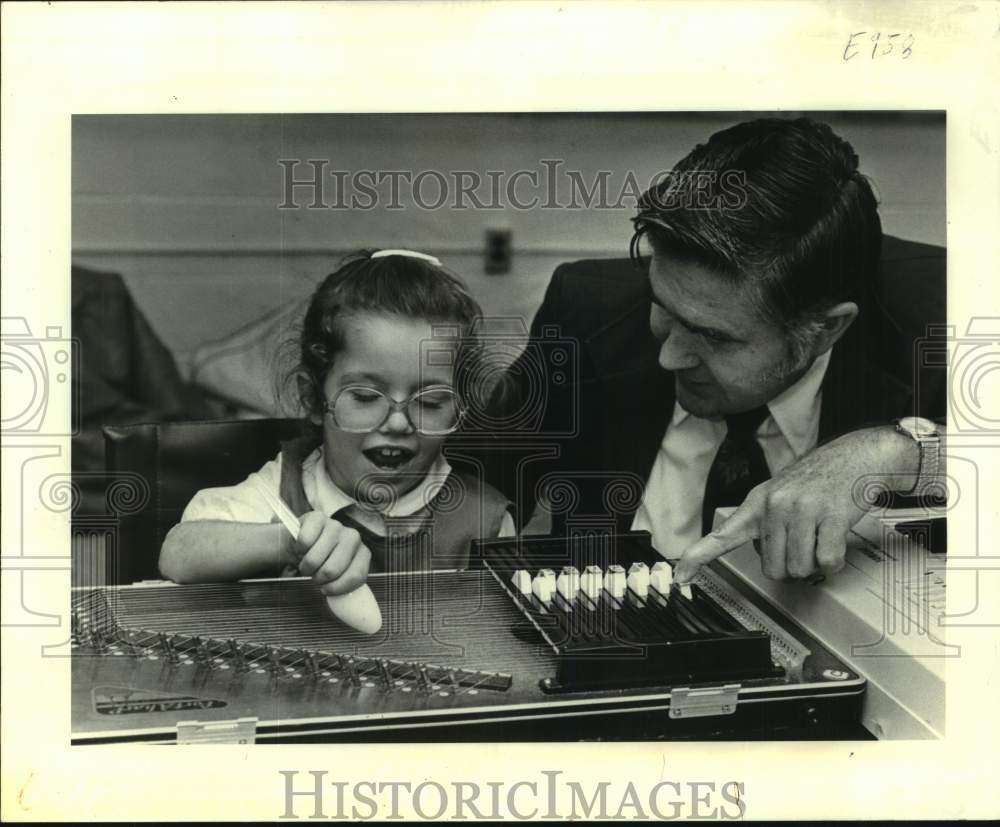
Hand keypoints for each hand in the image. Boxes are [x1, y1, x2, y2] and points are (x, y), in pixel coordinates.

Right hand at [288, 511, 371, 595]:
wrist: (301, 546)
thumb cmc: (321, 564)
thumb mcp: (336, 578)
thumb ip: (345, 587)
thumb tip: (353, 610)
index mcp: (362, 553)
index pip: (357, 576)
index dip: (338, 588)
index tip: (326, 590)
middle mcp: (353, 537)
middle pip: (333, 569)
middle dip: (319, 578)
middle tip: (314, 576)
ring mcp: (336, 525)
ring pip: (316, 557)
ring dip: (306, 566)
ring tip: (307, 564)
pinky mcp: (317, 517)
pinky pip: (304, 541)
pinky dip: (298, 549)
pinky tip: (301, 548)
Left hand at [673, 426, 917, 583]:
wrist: (856, 455)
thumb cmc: (818, 480)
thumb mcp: (780, 494)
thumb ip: (765, 524)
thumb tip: (765, 557)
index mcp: (757, 502)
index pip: (722, 535)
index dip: (697, 557)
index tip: (680, 576)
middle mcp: (775, 505)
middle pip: (772, 568)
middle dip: (790, 566)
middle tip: (803, 544)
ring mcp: (803, 510)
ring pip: (799, 568)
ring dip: (814, 563)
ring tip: (820, 536)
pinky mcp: (832, 517)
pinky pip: (826, 561)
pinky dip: (834, 561)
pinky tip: (835, 540)